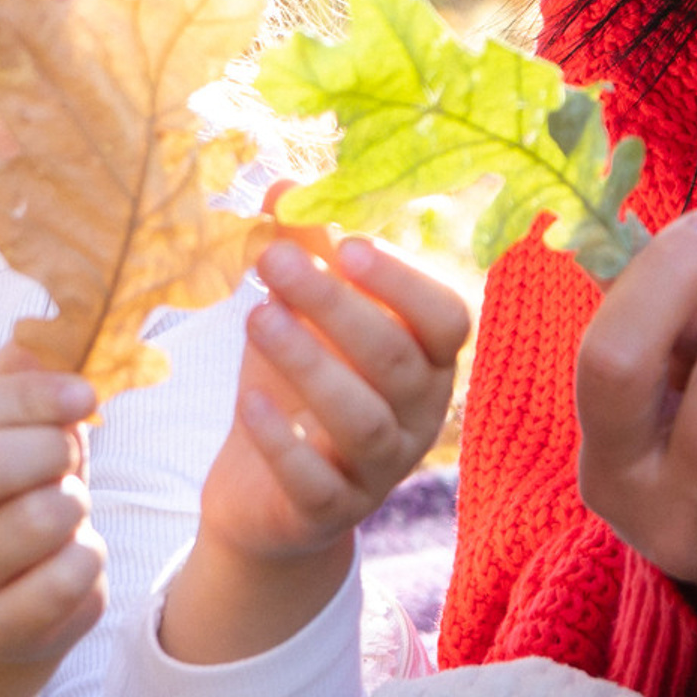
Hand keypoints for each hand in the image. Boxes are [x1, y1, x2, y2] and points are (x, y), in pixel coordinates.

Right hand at [0, 347, 106, 696]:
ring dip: (74, 502)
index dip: (30, 395)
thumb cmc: (10, 484)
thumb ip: (20, 373)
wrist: (3, 592)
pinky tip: (70, 555)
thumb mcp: (5, 421)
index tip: (84, 395)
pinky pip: (67, 578)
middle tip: (69, 455)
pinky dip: (88, 556)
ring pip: (37, 521)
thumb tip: (44, 332)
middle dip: (51, 450)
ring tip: (62, 507)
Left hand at [162, 213, 469, 665]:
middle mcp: (417, 415)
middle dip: (334, 306)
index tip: (347, 244)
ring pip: (362, 420)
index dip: (403, 283)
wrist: (265, 499)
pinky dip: (283, 442)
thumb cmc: (296, 389)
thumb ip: (302, 252)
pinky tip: (250, 403)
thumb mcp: (300, 317)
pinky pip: (317, 483)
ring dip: (309, 363)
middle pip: (395, 359)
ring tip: (255, 316)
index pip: (446, 319)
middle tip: (275, 262)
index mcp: (425, 360)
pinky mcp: (329, 515)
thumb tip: (285, 181)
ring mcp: (378, 470)